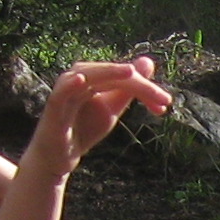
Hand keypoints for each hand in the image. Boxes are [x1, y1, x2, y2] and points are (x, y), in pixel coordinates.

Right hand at [25, 58, 174, 176]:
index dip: (146, 88)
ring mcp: (65, 91)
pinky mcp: (54, 107)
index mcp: (94, 77)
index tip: (166, 104)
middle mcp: (78, 78)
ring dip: (108, 72)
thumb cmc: (84, 128)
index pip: (123, 76)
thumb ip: (128, 88)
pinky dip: (70, 84)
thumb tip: (147, 62)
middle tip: (163, 98)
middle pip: (110, 74)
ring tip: (129, 72)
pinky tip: (82, 80)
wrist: (60, 157)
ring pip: (88, 76)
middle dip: (138, 84)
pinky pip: (61, 93)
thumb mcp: (112, 108)